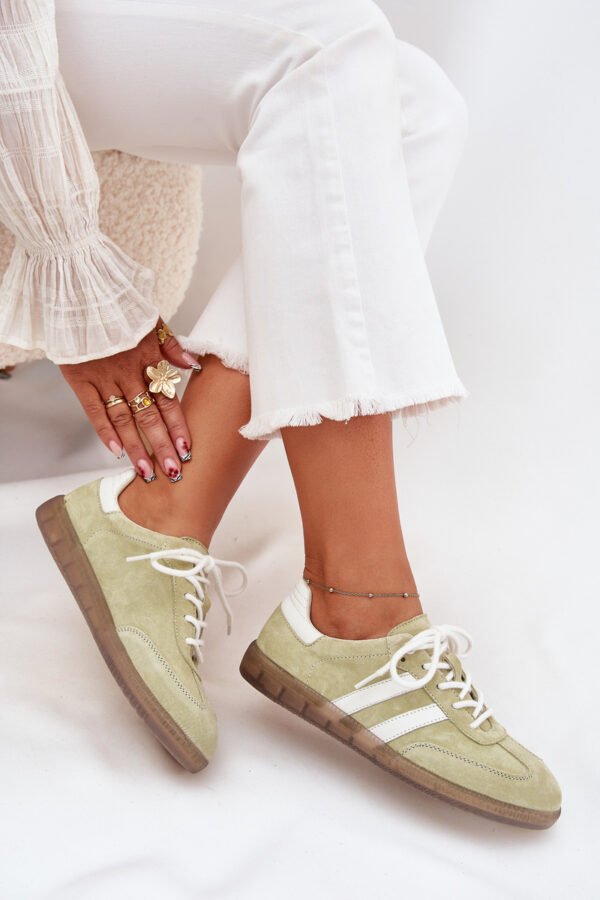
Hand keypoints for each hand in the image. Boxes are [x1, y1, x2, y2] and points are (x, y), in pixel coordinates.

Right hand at [60, 319, 200, 481]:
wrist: (79, 290)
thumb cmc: (117, 305)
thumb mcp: (151, 319)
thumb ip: (171, 346)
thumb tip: (193, 366)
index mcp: (148, 359)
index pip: (168, 400)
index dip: (178, 426)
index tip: (187, 449)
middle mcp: (129, 372)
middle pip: (149, 416)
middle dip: (162, 446)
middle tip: (173, 472)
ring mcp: (104, 377)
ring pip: (124, 419)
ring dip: (136, 447)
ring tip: (147, 471)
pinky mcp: (80, 379)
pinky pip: (93, 410)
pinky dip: (104, 431)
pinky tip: (115, 451)